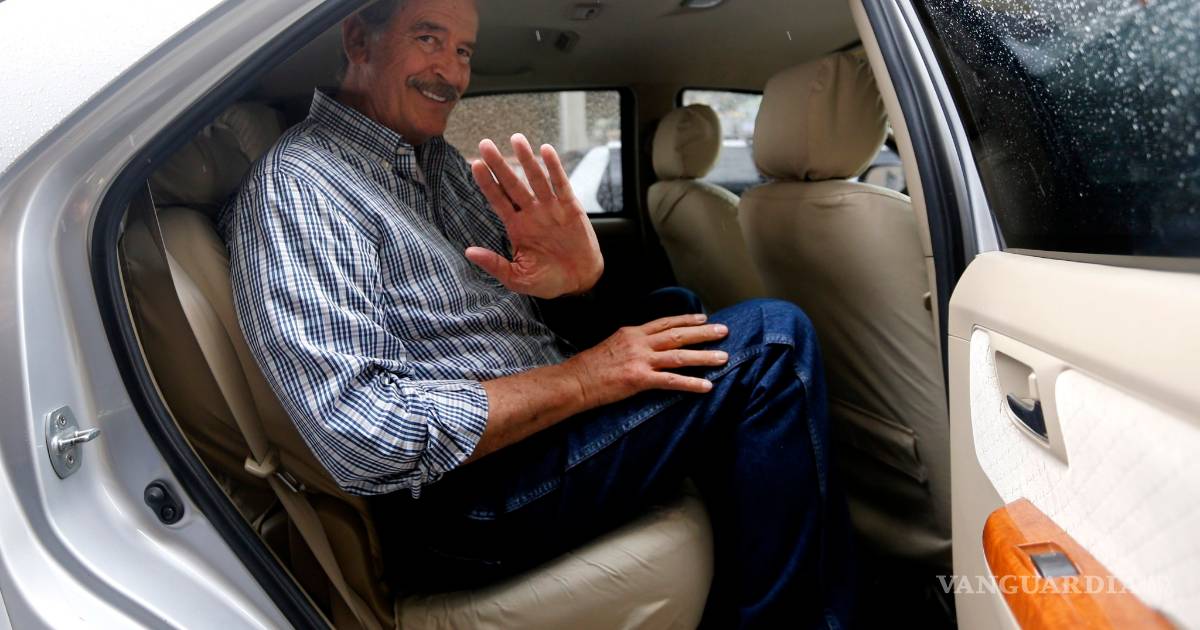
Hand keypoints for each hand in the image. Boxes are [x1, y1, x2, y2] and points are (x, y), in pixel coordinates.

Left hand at [467, 134, 603, 298]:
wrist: (579, 281)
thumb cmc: (547, 280)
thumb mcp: (517, 278)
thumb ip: (495, 264)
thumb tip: (468, 252)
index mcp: (516, 226)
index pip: (498, 200)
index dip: (487, 183)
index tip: (474, 165)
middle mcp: (531, 212)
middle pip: (512, 183)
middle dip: (499, 165)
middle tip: (485, 144)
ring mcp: (550, 208)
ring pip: (535, 178)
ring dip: (526, 159)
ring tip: (516, 139)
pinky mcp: (570, 207)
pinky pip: (560, 184)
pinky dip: (554, 168)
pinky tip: (546, 151)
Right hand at [565, 313, 730, 407]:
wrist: (574, 381)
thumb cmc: (589, 367)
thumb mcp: (611, 345)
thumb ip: (631, 344)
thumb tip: (646, 346)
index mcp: (632, 333)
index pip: (665, 322)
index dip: (686, 319)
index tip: (703, 318)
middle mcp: (639, 342)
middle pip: (678, 334)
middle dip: (703, 333)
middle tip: (724, 331)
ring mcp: (640, 360)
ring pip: (680, 356)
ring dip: (704, 356)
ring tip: (723, 357)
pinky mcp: (639, 379)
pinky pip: (671, 381)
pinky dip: (691, 383)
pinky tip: (706, 386)